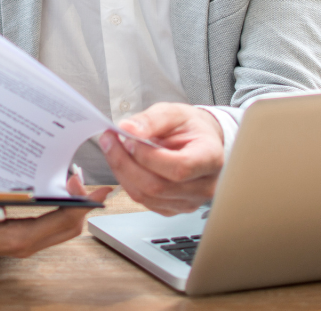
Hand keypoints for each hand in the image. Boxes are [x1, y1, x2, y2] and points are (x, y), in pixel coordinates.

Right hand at [0, 175, 112, 258]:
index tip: (91, 187)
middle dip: (83, 204)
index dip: (81, 205)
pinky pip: (50, 226)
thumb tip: (0, 211)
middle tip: (82, 176)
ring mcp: (22, 242)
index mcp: (14, 238)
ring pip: (62, 228)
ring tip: (72, 180)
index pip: (61, 223)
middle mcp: (24, 243)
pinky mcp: (18, 237)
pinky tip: (56, 190)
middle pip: (69, 228)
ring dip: (73, 206)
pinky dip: (61, 210)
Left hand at [98, 102, 224, 215]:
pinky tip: (124, 163)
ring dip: (122, 172)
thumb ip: (152, 119)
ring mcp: (189, 202)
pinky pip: (143, 202)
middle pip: (158, 186)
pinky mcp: (173, 209)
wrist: (200, 142)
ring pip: (146, 196)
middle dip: (125, 163)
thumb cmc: (190, 127)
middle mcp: (204, 186)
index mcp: (211, 158)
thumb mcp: (174, 112)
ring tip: (113, 148)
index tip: (129, 138)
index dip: (148, 157)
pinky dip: (127, 182)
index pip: (179, 168)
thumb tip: (128, 128)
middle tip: (109, 140)